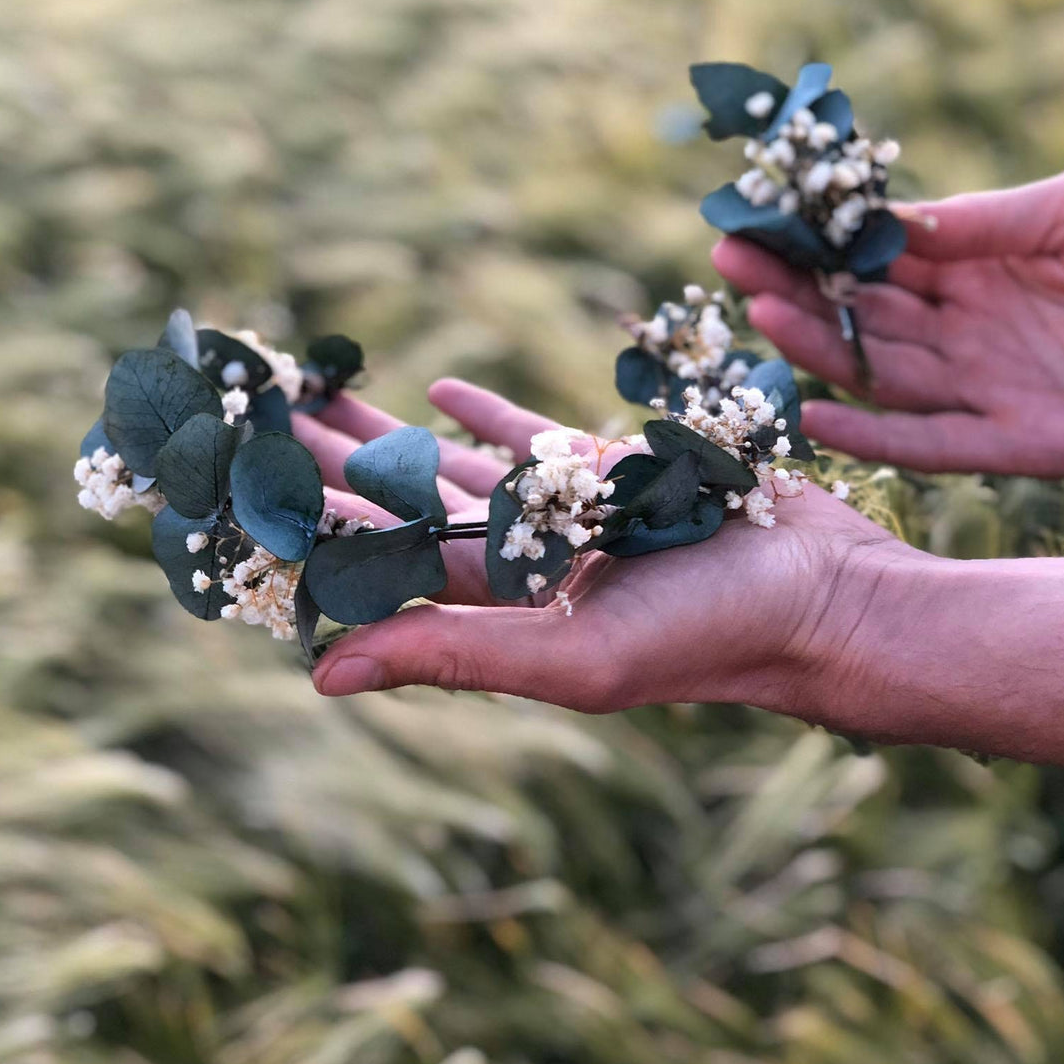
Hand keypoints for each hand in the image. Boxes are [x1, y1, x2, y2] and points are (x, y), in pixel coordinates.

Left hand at [293, 380, 903, 717]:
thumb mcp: (567, 659)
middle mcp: (520, 560)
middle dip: (332, 467)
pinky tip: (439, 388)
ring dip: (391, 436)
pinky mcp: (610, 469)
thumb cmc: (702, 639)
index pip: (380, 559)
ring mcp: (562, 510)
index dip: (310, 526)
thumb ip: (450, 655)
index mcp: (497, 606)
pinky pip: (532, 433)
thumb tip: (321, 676)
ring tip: (327, 403)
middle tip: (262, 424)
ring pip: (455, 464)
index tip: (245, 490)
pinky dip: (485, 411)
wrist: (818, 593)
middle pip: (402, 504)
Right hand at [714, 172, 1063, 476]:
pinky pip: (933, 446)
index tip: (758, 218)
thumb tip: (885, 218)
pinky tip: (814, 417)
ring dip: (818, 347)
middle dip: (794, 287)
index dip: (818, 241)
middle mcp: (970, 333)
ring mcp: (990, 389)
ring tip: (760, 311)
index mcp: (980, 271)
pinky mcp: (1023, 442)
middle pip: (864, 315)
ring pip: (882, 374)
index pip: (881, 259)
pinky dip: (872, 439)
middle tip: (728, 255)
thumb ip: (985, 218)